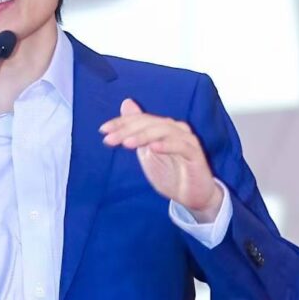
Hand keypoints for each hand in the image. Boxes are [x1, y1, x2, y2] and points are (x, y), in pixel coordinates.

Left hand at [100, 98, 222, 221]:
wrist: (191, 196)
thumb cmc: (169, 173)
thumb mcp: (146, 152)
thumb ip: (136, 131)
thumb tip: (126, 103)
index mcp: (163, 127)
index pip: (140, 119)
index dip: (120, 123)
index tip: (103, 130)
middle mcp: (176, 129)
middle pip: (149, 123)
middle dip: (127, 130)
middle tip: (109, 139)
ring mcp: (187, 140)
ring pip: (164, 131)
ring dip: (143, 136)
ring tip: (127, 143)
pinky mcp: (196, 154)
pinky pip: (181, 146)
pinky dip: (167, 145)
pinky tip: (152, 148)